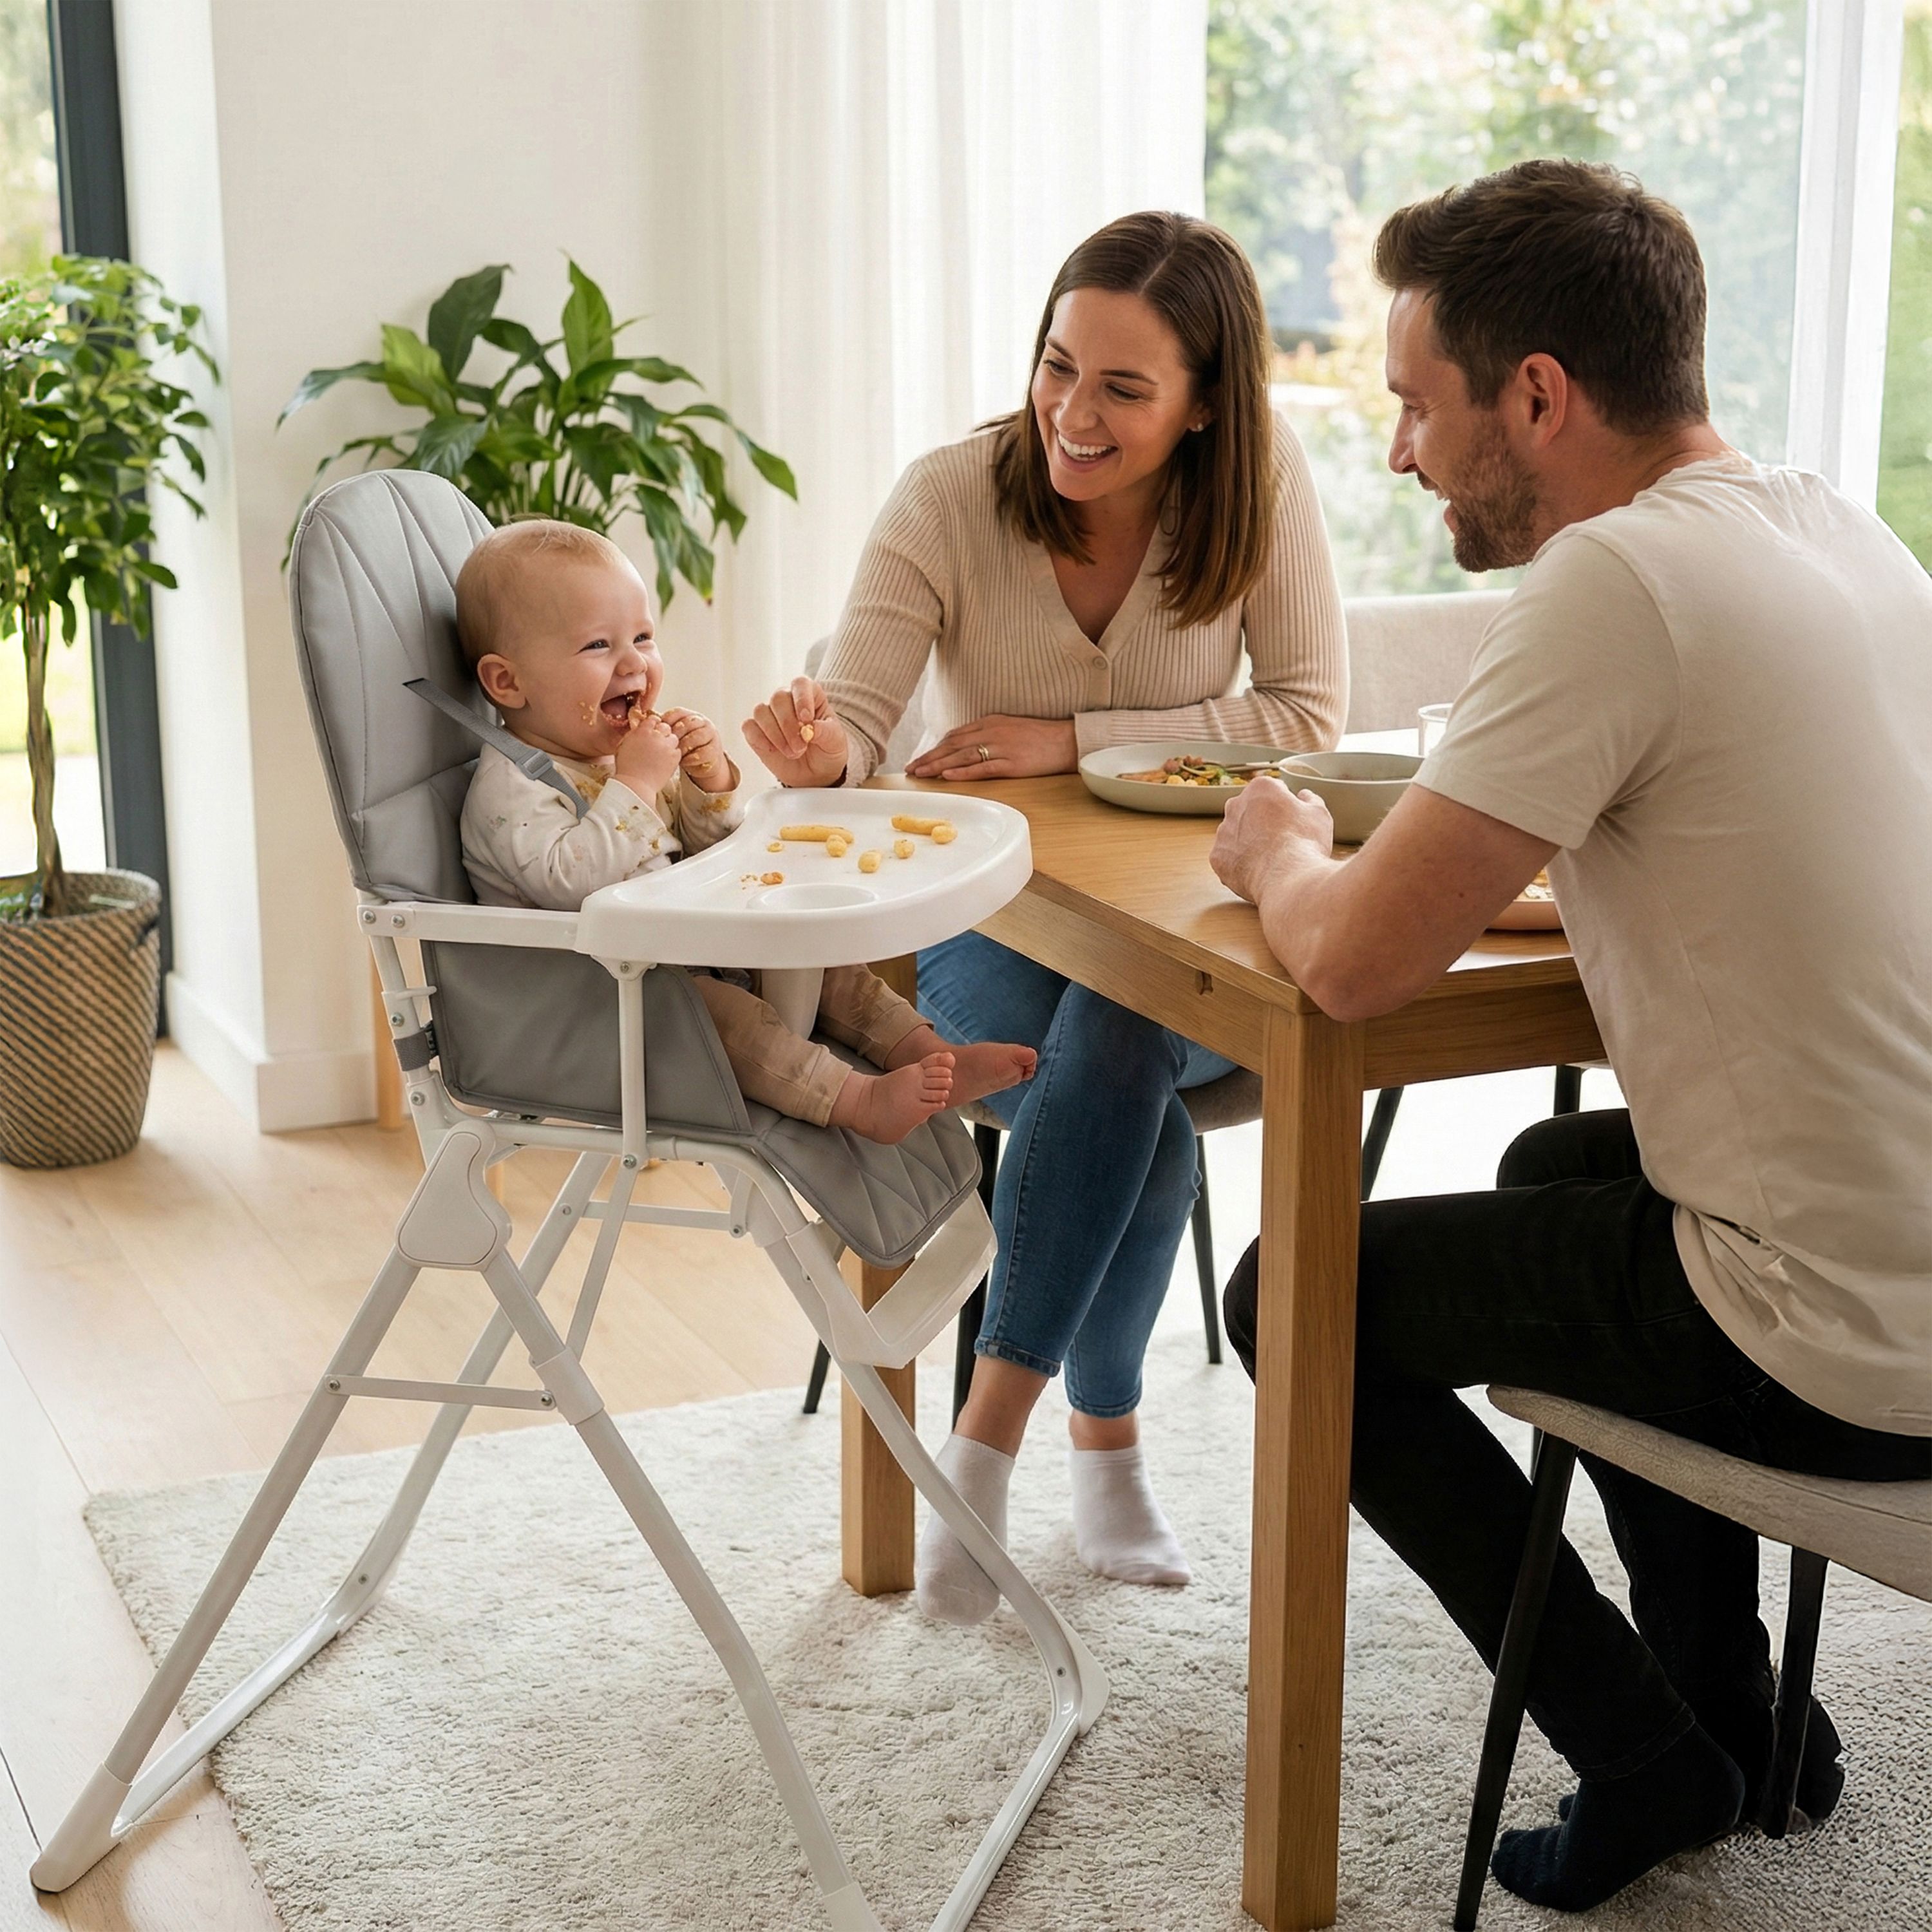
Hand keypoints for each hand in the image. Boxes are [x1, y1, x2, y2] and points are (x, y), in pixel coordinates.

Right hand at [613, 709, 682, 797]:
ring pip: (673, 738)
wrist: (635, 784)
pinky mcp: (674, 757)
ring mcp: (667, 746)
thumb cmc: (626, 767)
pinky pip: (678, 751)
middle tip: (658, 742)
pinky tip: (666, 760)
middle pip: (665, 727)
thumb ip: (633, 734)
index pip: (653, 719)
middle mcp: (656, 736)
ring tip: (662, 753)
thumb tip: (640, 729)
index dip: (653, 725)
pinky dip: (673, 754)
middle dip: (662, 733)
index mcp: (642, 731)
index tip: (653, 730)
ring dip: (668, 743)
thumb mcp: (623, 745)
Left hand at [660, 707, 734, 792]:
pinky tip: (683, 761)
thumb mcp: (675, 736)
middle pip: (688, 723)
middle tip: (665, 743)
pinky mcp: (715, 750)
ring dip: (684, 746)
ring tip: (675, 753)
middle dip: (675, 734)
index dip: (667, 720)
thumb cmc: (685, 747)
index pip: (679, 712)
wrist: (703, 762)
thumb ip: (665, 729)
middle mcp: (703, 722)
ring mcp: (711, 736)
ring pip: (697, 737)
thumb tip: (645, 722)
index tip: (658, 730)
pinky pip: (703, 752)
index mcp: (691, 715)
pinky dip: (691, 758)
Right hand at [743, 677, 850, 787]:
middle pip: (778, 698)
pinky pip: (749, 727)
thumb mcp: (835, 742)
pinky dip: (759, 739)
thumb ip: (826, 732)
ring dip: (775, 735)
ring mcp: (770, 715)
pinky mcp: (757, 731)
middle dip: (788, 725)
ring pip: (761, 712)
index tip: (806, 719)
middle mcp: (787, 700)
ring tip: (792, 753)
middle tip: (801, 747)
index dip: (801, 699)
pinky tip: (772, 750)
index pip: (800, 684)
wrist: (816, 773)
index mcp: (810, 694)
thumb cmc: (827, 750)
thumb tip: (811, 728)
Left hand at [905, 714, 1077, 780]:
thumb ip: (988, 735)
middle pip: (953, 745)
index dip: (935, 748)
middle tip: (911, 769)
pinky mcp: (1012, 763)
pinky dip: (963, 772)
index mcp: (990, 722)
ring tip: (921, 773)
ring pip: (962, 756)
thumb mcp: (1010, 728)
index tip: (919, 759)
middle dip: (929, 757)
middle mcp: (992, 732)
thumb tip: (966, 748)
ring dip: (938, 765)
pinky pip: (982, 767)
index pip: (955, 736)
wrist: (1067, 741)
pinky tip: (947, 775)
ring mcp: (1002, 747)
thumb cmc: (1040, 737)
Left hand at [1210, 775, 1334, 904]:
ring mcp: (1223, 832)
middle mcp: (1235, 805)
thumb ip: (1310, 799)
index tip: (1294, 822)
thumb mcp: (1319, 814)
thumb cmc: (1305, 844)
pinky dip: (1241, 865)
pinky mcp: (1217, 857)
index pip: (1273, 792)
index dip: (1287, 808)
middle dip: (1264, 823)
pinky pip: (1229, 859)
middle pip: (1251, 812)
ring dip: (1250, 843)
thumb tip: (1304, 796)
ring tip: (1271, 860)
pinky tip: (1258, 872)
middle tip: (1282, 841)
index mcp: (1260, 788)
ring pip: (1237, 835)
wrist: (1289, 879)